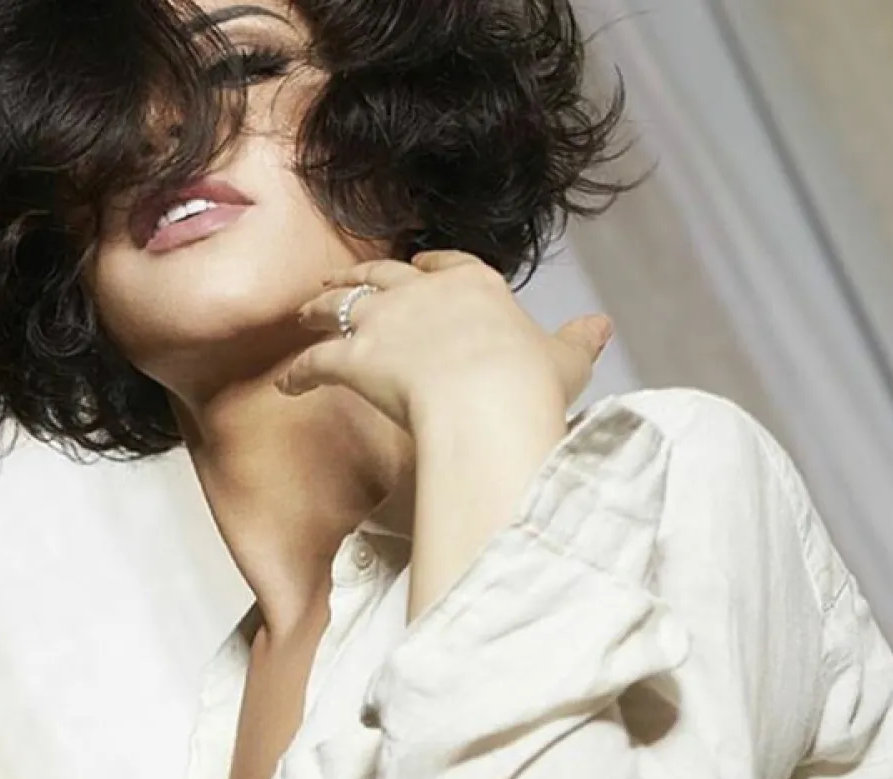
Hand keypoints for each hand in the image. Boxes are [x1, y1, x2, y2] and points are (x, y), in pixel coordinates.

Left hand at [279, 250, 613, 434]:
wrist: (487, 398)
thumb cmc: (529, 381)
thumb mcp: (565, 359)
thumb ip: (578, 340)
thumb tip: (603, 325)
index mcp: (474, 285)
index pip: (447, 264)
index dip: (429, 266)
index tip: (418, 265)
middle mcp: (422, 293)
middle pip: (382, 276)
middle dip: (359, 278)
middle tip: (338, 280)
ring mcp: (384, 322)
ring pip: (342, 305)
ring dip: (321, 307)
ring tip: (304, 312)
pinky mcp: (355, 358)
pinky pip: (318, 361)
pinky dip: (301, 372)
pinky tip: (289, 382)